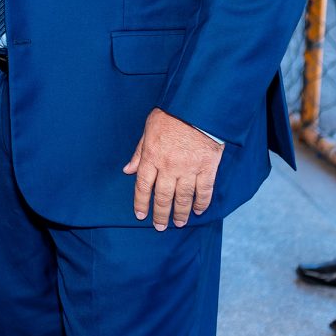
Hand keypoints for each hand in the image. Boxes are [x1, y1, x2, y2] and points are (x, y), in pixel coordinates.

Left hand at [123, 107, 223, 229]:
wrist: (197, 108)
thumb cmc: (170, 116)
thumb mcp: (148, 130)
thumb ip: (138, 152)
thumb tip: (127, 170)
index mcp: (152, 157)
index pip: (143, 186)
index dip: (141, 203)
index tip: (141, 215)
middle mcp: (169, 166)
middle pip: (163, 196)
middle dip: (160, 214)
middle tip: (160, 227)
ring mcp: (189, 169)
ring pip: (183, 197)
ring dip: (181, 213)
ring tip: (179, 223)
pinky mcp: (207, 168)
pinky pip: (204, 190)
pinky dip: (201, 203)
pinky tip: (199, 211)